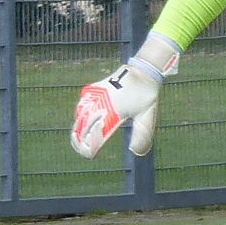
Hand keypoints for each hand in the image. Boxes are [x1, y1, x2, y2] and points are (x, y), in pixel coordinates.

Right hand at [71, 33, 179, 158]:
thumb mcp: (146, 116)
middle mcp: (99, 105)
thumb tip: (134, 152)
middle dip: (82, 141)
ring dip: (80, 129)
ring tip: (83, 136)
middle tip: (87, 147)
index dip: (90, 148)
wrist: (143, 72)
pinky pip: (82, 106)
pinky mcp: (93, 91)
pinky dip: (81, 116)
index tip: (93, 152)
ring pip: (79, 117)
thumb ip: (141, 135)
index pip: (92, 138)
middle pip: (81, 130)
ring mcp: (94, 96)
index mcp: (111, 113)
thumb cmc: (146, 94)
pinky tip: (84, 121)